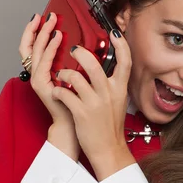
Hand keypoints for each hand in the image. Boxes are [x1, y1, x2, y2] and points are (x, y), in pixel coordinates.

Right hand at [18, 13, 79, 159]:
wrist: (76, 124)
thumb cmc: (78, 103)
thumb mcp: (76, 76)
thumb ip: (74, 61)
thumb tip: (82, 44)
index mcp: (44, 71)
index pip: (35, 46)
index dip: (36, 31)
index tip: (44, 17)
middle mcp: (37, 74)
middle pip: (30, 46)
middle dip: (37, 28)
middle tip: (46, 15)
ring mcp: (37, 80)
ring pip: (36, 51)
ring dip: (44, 35)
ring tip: (52, 23)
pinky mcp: (41, 86)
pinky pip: (44, 63)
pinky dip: (50, 49)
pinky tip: (57, 39)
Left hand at [51, 30, 135, 179]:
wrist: (108, 149)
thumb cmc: (110, 126)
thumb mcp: (118, 102)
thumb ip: (113, 85)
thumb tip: (108, 68)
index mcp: (119, 89)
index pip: (125, 62)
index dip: (121, 45)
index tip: (114, 33)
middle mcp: (108, 94)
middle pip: (94, 65)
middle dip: (81, 54)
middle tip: (74, 50)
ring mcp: (94, 104)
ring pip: (75, 77)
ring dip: (64, 73)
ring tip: (61, 75)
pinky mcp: (81, 114)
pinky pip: (64, 94)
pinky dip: (57, 92)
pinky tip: (57, 94)